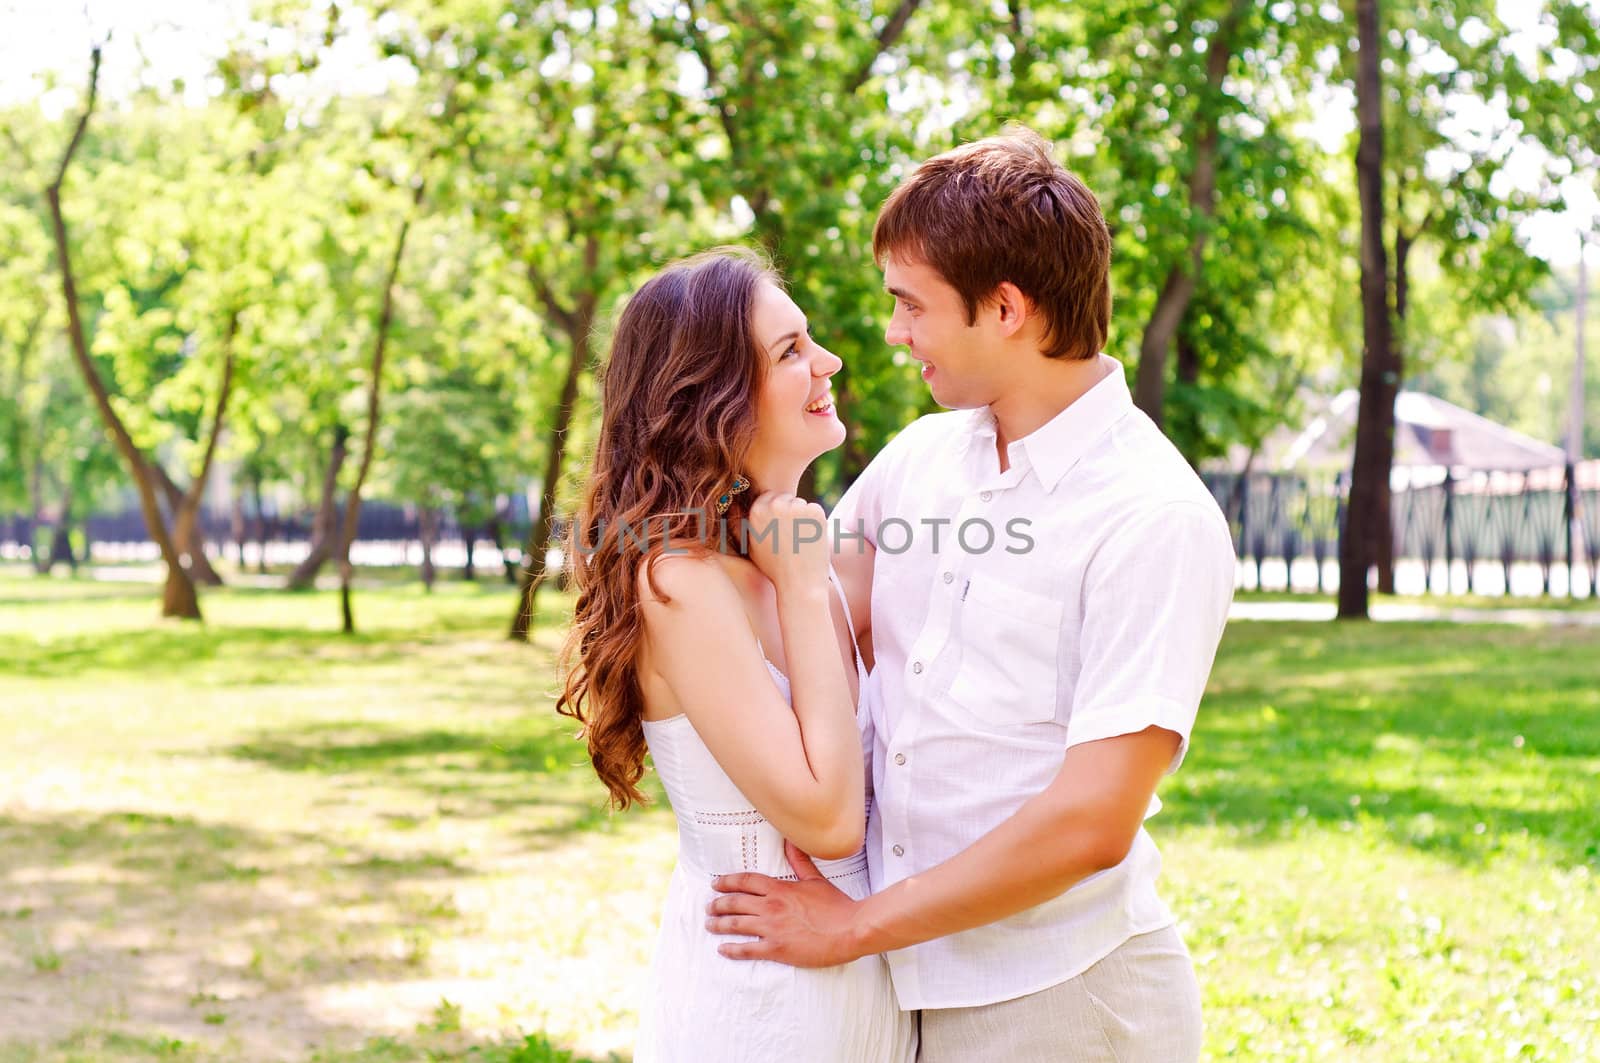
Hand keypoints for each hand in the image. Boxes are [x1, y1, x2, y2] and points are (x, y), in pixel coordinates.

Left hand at [706, 841, 865, 967]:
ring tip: (709, 925)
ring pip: (736, 925)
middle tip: (709, 907)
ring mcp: (772, 929)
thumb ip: (799, 861)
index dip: (727, 882)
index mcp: (779, 888)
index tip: (715, 884)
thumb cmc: (836, 905)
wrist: (850, 929)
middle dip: (718, 904)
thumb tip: (789, 841)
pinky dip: (732, 949)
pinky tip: (723, 949)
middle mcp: (771, 906)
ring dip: (719, 924)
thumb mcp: (815, 879)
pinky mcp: (777, 949)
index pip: (745, 881)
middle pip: (735, 902)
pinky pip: (747, 950)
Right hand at [744, 491, 829, 593]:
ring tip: (800, 540)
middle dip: (790, 511)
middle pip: (786, 498)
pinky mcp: (815, 511)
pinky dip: (816, 522)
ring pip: (801, 504)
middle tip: (791, 535)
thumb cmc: (775, 568)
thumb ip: (745, 526)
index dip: (776, 512)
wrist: (799, 583)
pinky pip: (815, 509)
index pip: (769, 497)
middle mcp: (775, 505)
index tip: (780, 526)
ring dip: (803, 517)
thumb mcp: (752, 547)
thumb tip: (734, 508)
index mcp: (757, 511)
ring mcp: (796, 507)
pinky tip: (810, 539)